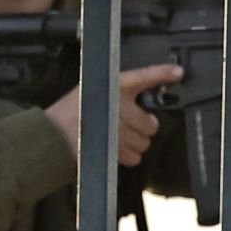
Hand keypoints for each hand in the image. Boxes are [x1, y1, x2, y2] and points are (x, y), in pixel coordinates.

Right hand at [47, 63, 183, 166]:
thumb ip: (116, 94)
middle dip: (142, 129)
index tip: (177, 72)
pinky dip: (126, 157)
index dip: (162, 73)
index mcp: (114, 87)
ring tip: (116, 138)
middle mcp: (120, 106)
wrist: (52, 134)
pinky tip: (113, 149)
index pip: (143, 76)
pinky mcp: (116, 149)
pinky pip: (134, 158)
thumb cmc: (70, 112)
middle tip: (127, 127)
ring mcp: (120, 129)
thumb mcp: (92, 91)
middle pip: (151, 125)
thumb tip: (137, 105)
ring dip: (134, 144)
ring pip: (143, 143)